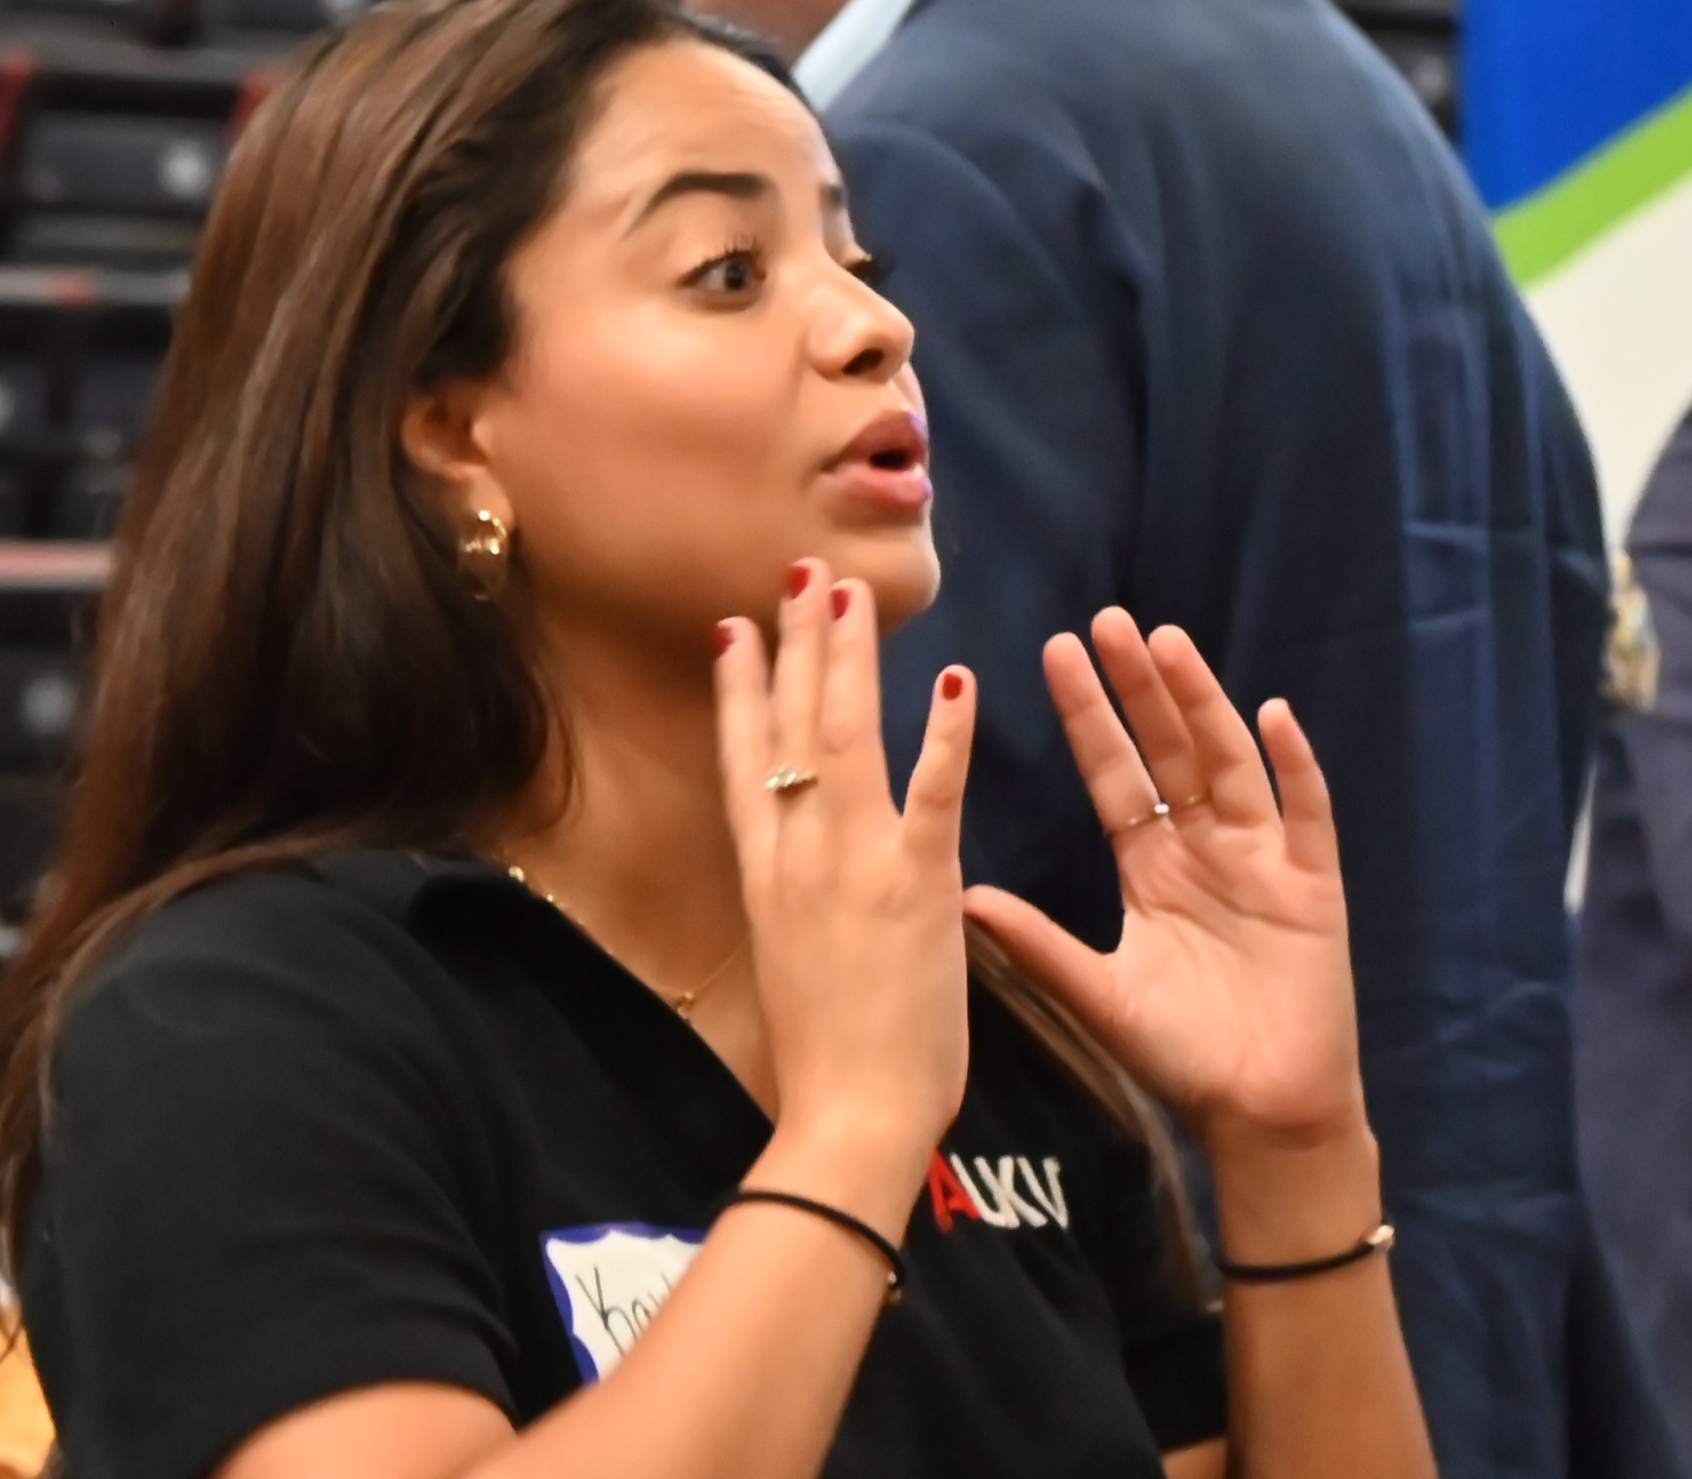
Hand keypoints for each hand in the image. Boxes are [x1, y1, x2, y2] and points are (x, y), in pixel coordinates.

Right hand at [715, 562, 982, 1191]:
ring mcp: (853, 865)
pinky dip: (943, 736)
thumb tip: (813, 877)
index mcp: (766, 878)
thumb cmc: (828, 1062)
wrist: (848, 1117)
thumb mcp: (794, 963)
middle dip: (794, 645)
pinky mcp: (916, 885)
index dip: (739, 692)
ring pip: (843, 739)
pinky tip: (956, 679)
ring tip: (849, 594)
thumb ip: (804, 905)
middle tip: (799, 573)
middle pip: (787, 729)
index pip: (743, 763)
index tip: (734, 630)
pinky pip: (932, 793)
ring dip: (847, 660)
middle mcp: (797, 857)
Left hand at [967, 611, 1369, 1153]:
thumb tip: (959, 892)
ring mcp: (1263, 861)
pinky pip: (1306, 813)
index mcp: (1151, 868)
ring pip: (1231, 763)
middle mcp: (1206, 849)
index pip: (1115, 774)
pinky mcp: (1314, 885)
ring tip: (1172, 644)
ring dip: (1204, 704)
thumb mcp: (1099, 991)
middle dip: (1141, 687)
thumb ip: (1037, 942)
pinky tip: (1274, 716)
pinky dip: (1294, 765)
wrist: (1261, 1113)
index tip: (1055, 652)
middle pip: (1171, 751)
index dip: (1090, 715)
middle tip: (1109, 621)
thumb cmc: (1182, 1057)